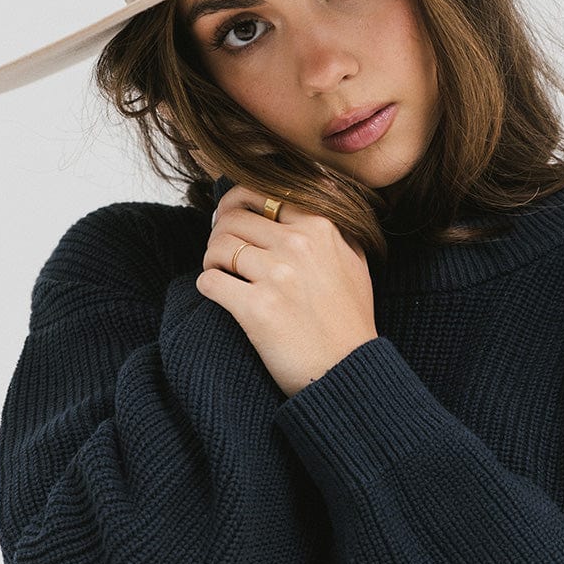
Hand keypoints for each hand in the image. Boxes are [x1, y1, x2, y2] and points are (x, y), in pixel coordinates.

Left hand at [197, 184, 378, 397]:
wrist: (349, 371)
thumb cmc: (350, 319)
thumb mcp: (355, 260)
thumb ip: (333, 226)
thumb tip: (306, 193)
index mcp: (321, 227)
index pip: (262, 193)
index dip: (237, 203)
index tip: (229, 219)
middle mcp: (298, 245)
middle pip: (233, 218)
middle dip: (219, 233)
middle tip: (221, 251)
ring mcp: (277, 276)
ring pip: (217, 247)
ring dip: (212, 261)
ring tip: (221, 274)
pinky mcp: (256, 308)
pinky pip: (210, 282)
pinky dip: (208, 286)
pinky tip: (220, 294)